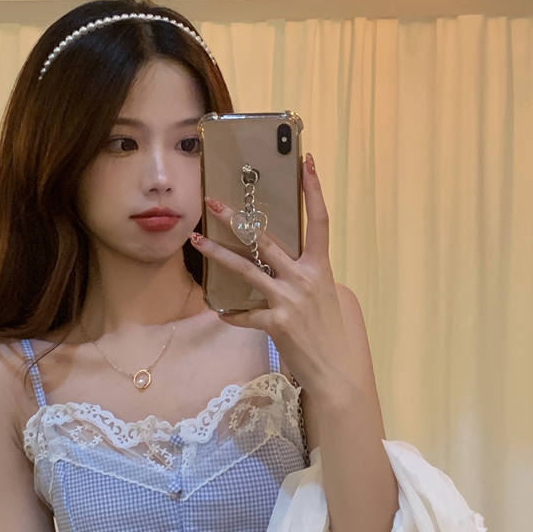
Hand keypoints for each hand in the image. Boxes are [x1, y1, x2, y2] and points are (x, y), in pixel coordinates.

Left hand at [189, 153, 359, 402]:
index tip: (307, 161)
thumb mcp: (326, 297)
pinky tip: (221, 311)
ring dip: (218, 254)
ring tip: (196, 240)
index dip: (314, 190)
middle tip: (213, 202)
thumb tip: (284, 266)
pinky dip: (232, 314)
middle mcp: (305, 278)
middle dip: (237, 219)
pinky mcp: (276, 323)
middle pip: (266, 240)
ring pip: (247, 269)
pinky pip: (245, 314)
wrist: (335, 370)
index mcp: (321, 267)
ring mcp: (290, 300)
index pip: (319, 220)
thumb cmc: (330, 333)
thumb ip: (305, 277)